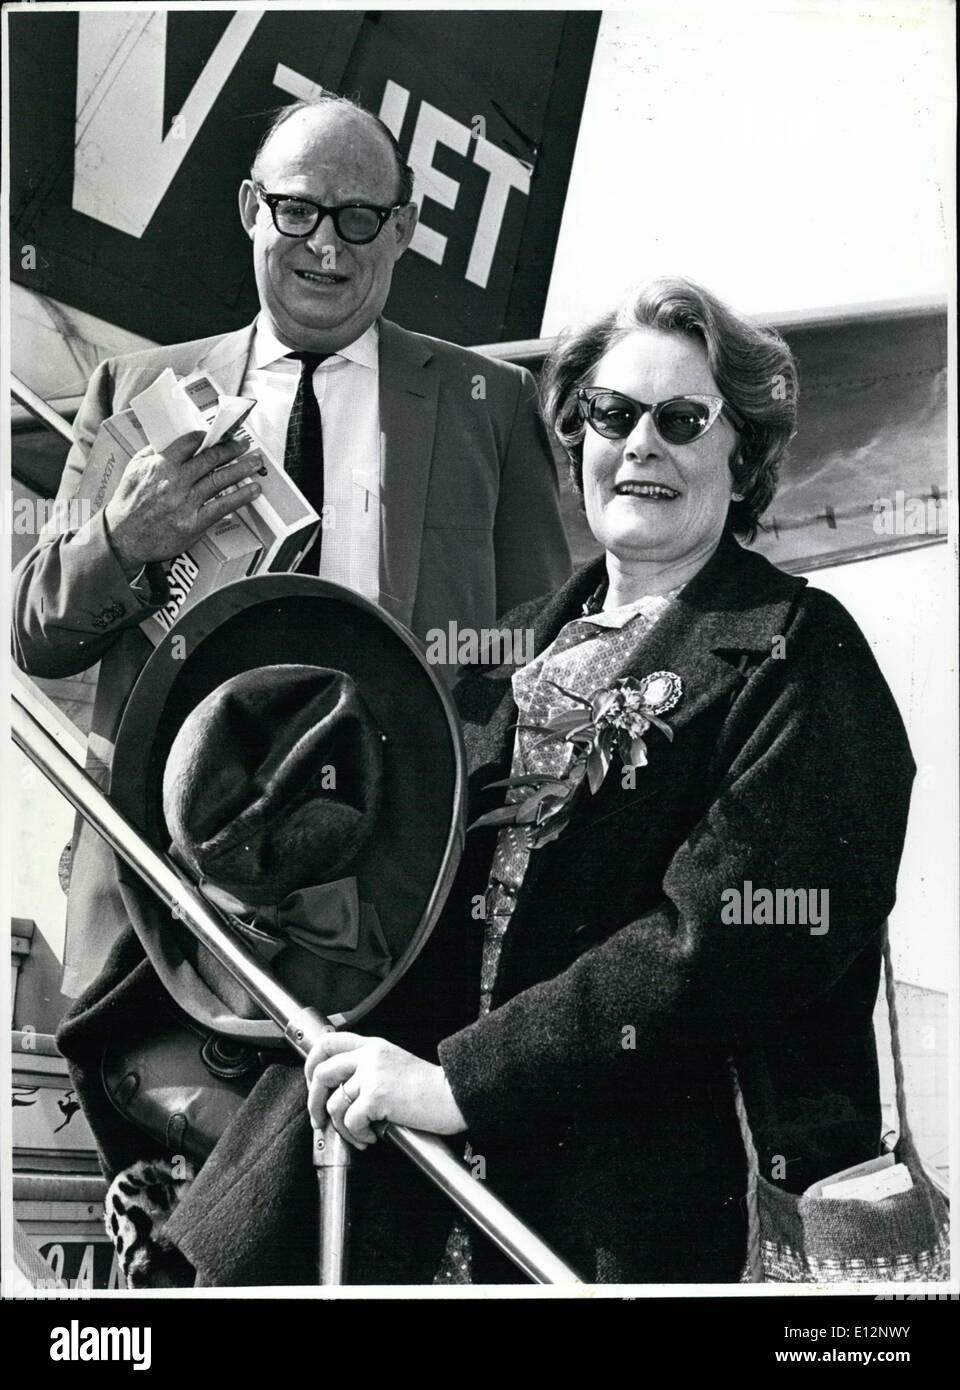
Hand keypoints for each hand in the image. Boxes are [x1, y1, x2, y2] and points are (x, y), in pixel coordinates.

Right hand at [104, 431, 261, 575]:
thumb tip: (174, 437)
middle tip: (244, 444)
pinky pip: (222, 506)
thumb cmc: (128, 503)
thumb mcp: (134, 469)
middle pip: (210, 459)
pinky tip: (253, 490)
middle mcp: (174, 481)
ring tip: (255, 462)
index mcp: (160, 464)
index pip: (191, 443)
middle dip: (231, 448)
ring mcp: (185, 503)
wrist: (122, 538)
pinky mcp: (193, 524)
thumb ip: (154, 452)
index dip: (209, 436)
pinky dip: (240, 497)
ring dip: (242, 469)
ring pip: (219, 480)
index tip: (222, 433)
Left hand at [304, 1032, 467, 1150]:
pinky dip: (357, 1136)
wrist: (455, 1095)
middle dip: (314, 1102)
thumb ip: (370, 1068)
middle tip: (320, 1119)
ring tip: (360, 1135)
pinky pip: (350, 1121)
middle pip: (321, 1072)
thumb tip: (343, 1091)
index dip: (311, 1063)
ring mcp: (372, 1074)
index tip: (312, 1083)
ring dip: (342, 1128)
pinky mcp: (376, 1096)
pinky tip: (372, 1138)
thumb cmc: (431, 1088)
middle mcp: (370, 1056)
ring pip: (335, 1104)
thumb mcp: (396, 1065)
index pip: (328, 1041)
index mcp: (374, 1046)